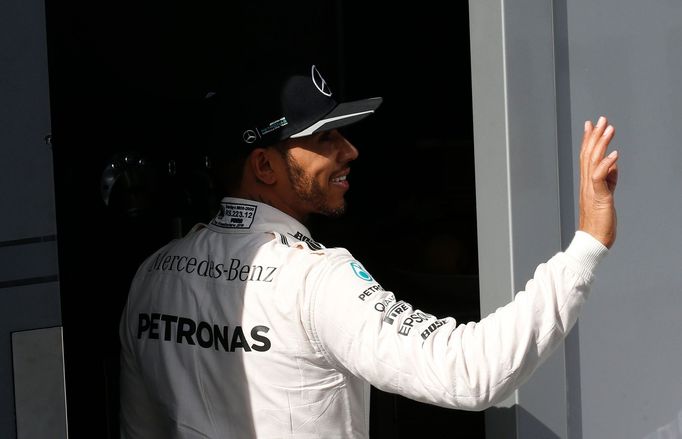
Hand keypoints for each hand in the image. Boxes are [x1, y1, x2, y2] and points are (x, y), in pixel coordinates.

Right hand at [579, 116, 618, 247]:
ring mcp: (592, 190)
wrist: (593, 240)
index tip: (591, 125)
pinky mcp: (599, 197)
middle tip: (600, 119)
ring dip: (601, 144)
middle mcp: (586, 184)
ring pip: (593, 162)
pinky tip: (615, 154)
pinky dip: (607, 165)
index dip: (589, 140)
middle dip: (594, 136)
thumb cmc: (599, 222)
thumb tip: (613, 165)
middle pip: (588, 155)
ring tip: (609, 129)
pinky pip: (600, 178)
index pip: (586, 157)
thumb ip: (609, 180)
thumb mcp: (606, 196)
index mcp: (587, 183)